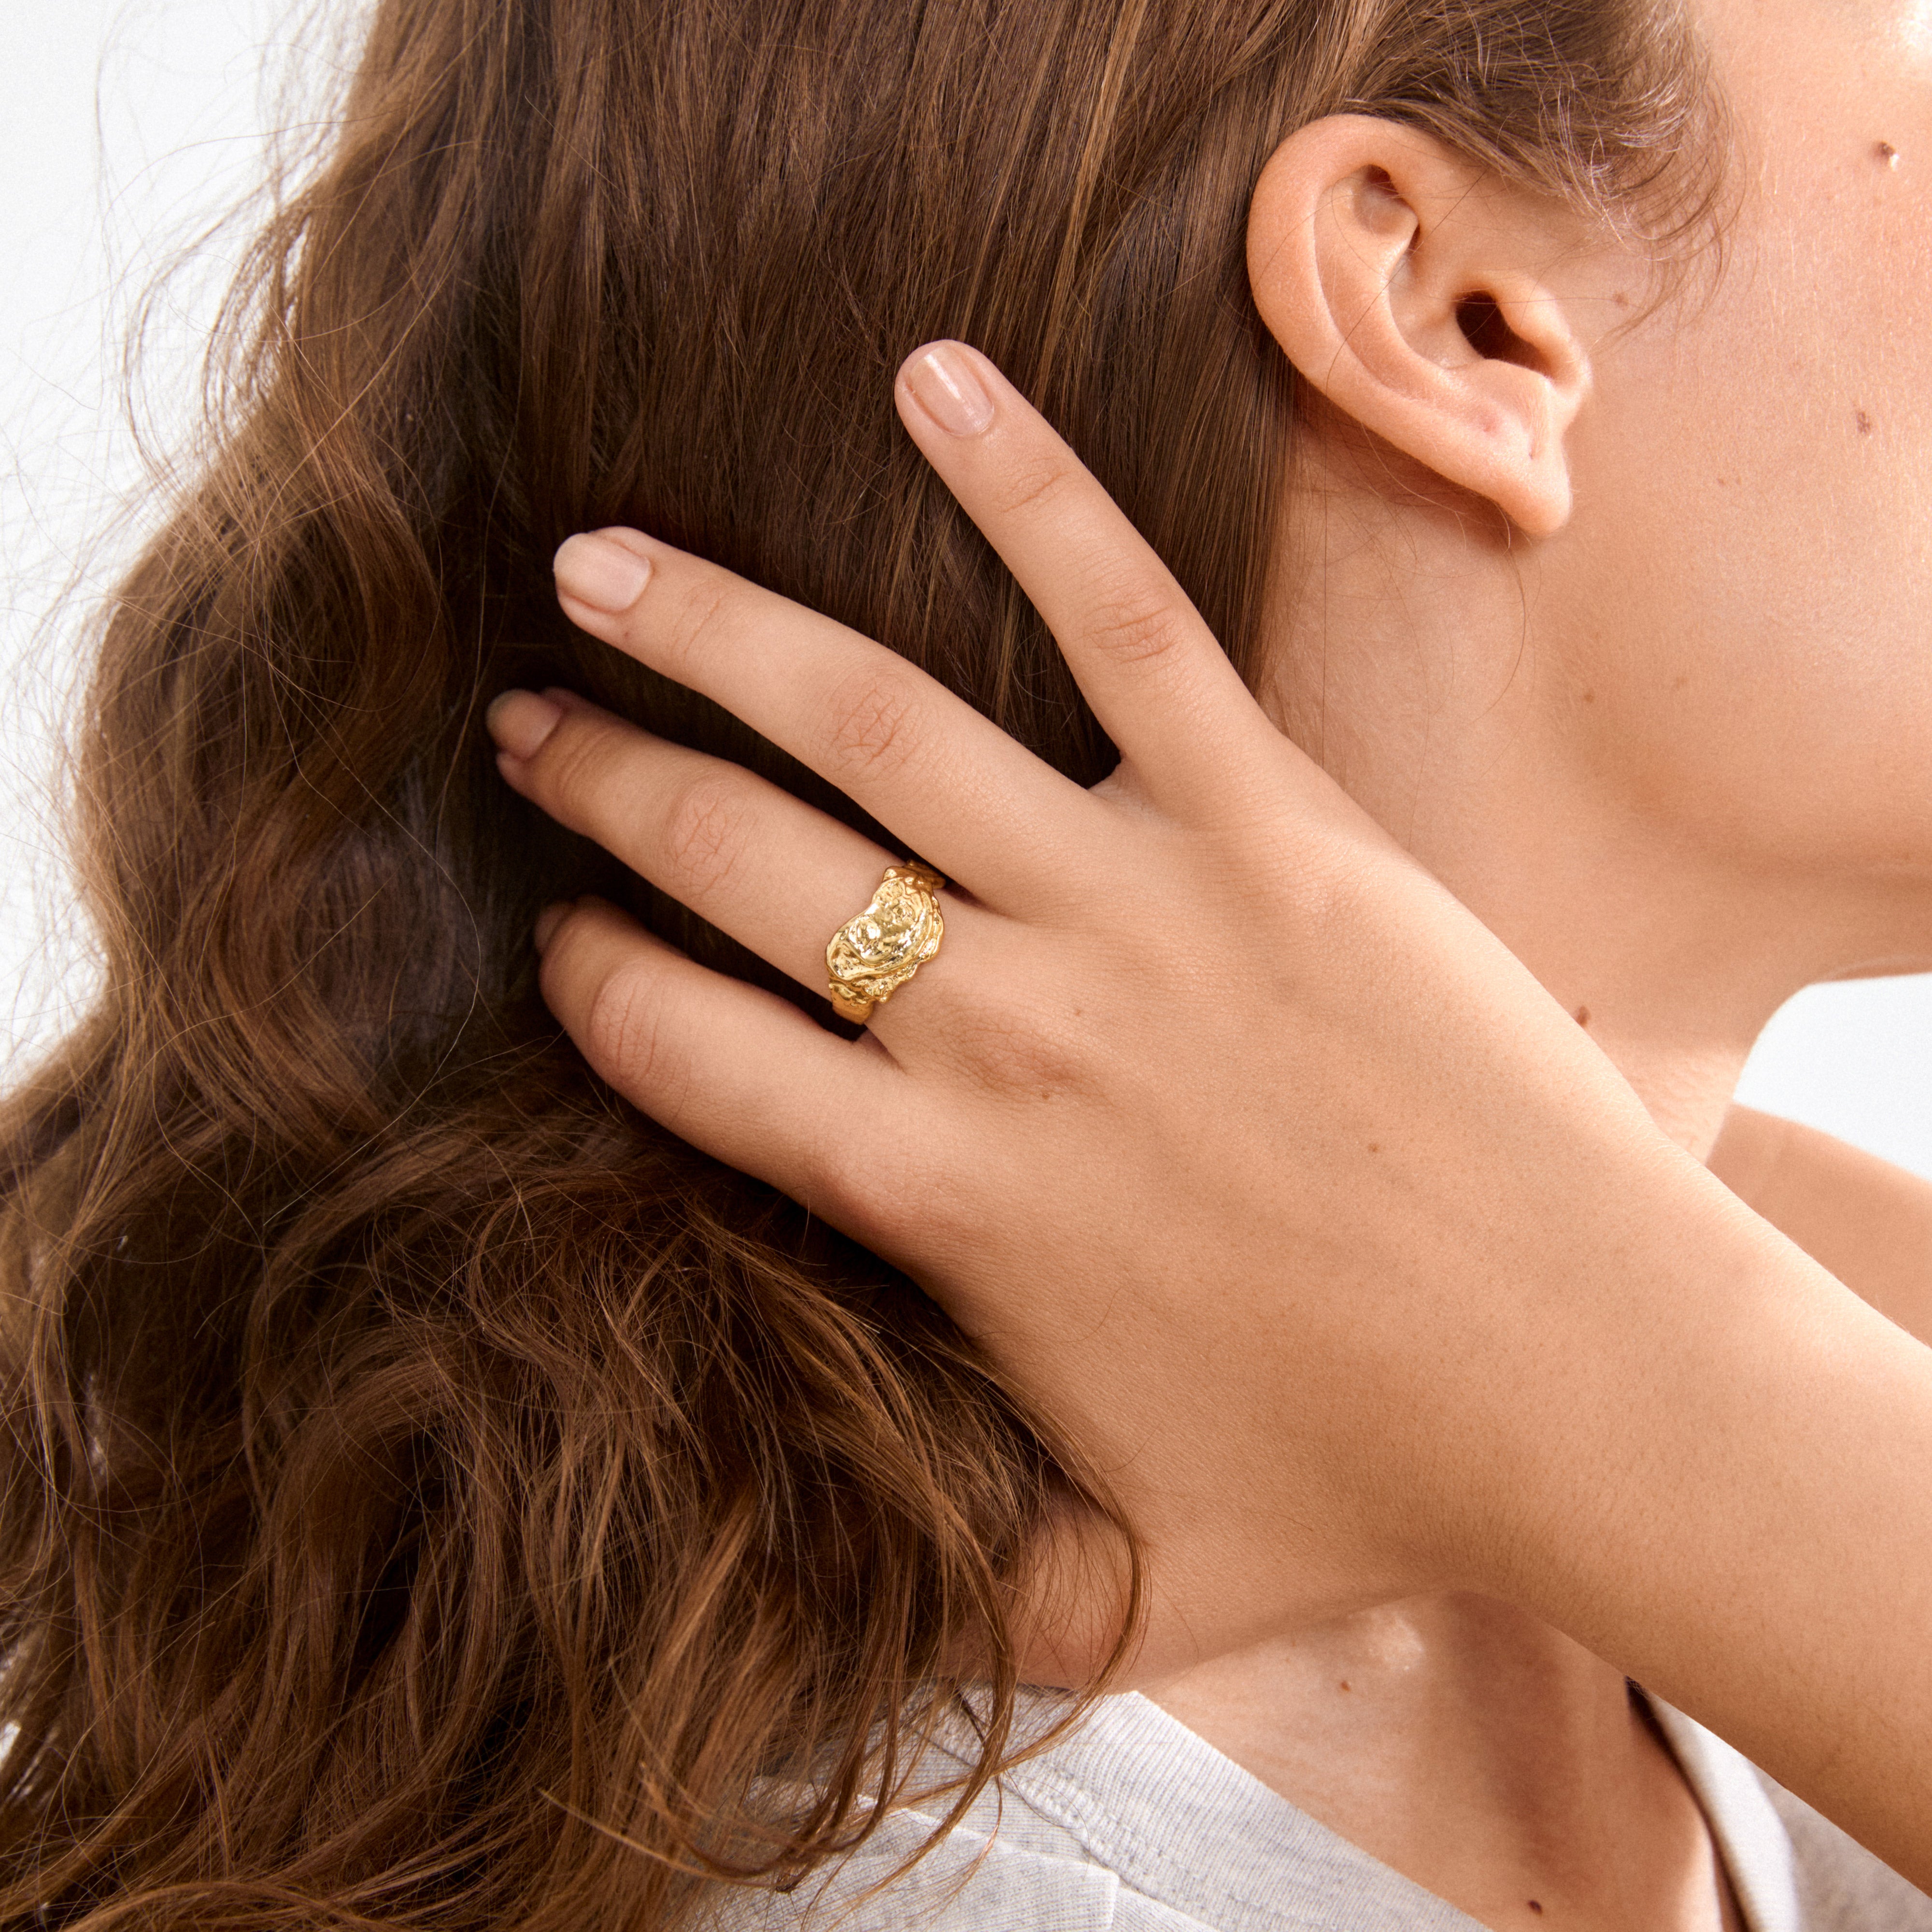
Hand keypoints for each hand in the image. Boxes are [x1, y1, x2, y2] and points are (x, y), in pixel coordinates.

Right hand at [483, 338, 1722, 1673]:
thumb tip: (874, 1649)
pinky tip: (929, 383)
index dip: (590, 979)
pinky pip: (1125, 625)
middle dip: (600, 784)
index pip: (683, 1048)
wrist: (1598, 1395)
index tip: (555, 930)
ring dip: (712, 631)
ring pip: (871, 726)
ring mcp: (1135, 910)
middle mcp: (1001, 1036)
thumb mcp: (1131, 1589)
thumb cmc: (1360, 1489)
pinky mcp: (1274, 827)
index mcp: (938, 1197)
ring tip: (599, 561)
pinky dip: (1024, 492)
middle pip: (735, 865)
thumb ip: (983, 1608)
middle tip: (521, 723)